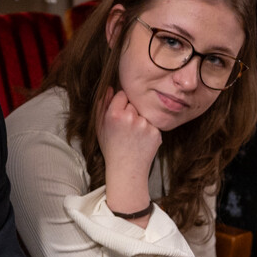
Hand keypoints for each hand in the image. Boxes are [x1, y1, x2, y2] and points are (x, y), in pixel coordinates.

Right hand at [97, 88, 161, 217]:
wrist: (126, 170)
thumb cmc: (111, 148)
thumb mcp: (100, 126)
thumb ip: (102, 105)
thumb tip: (110, 87)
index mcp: (114, 114)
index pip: (122, 94)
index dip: (120, 105)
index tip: (119, 117)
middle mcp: (130, 118)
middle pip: (134, 102)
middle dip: (131, 111)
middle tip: (126, 129)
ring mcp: (145, 125)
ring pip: (144, 112)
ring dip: (141, 120)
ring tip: (133, 136)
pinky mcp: (156, 133)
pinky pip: (153, 123)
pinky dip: (149, 130)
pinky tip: (141, 141)